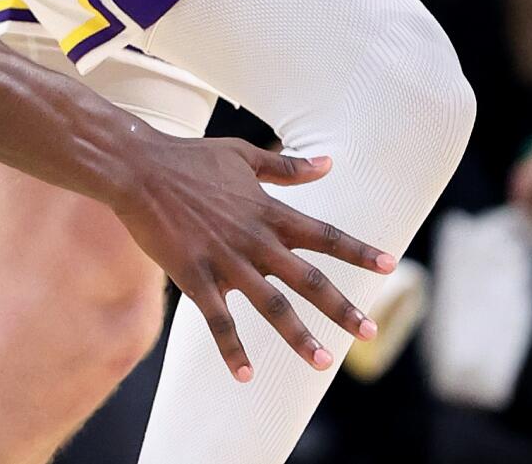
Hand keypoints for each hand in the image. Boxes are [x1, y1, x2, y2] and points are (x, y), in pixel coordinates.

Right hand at [110, 133, 391, 380]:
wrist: (141, 169)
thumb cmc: (192, 159)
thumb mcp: (244, 156)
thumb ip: (287, 166)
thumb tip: (328, 163)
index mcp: (268, 211)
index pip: (323, 235)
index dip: (358, 251)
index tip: (390, 265)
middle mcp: (255, 239)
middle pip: (308, 279)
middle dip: (341, 307)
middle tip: (370, 331)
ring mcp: (225, 260)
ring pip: (271, 305)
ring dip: (299, 336)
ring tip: (324, 362)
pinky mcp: (194, 276)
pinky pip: (218, 320)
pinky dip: (232, 348)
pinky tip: (245, 376)